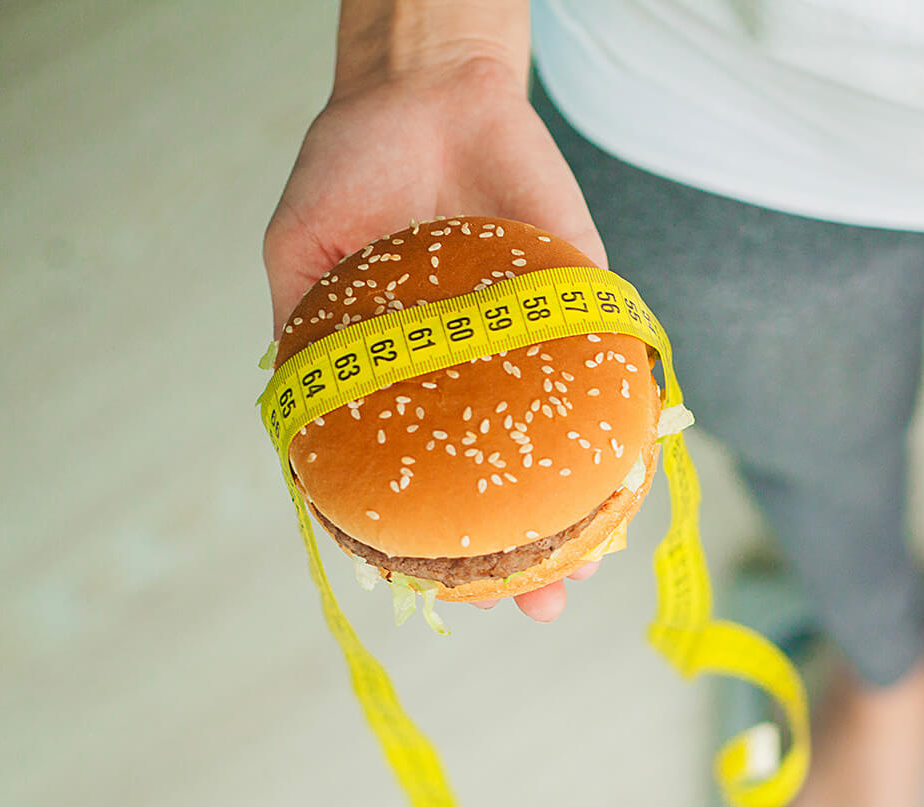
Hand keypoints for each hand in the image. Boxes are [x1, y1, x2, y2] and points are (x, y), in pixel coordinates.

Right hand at [263, 54, 605, 622]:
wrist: (423, 87)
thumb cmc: (355, 172)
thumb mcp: (304, 262)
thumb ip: (304, 343)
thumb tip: (292, 432)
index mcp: (421, 378)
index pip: (435, 478)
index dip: (441, 543)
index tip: (444, 595)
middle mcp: (487, 373)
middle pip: (518, 480)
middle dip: (530, 551)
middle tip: (536, 603)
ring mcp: (541, 341)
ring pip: (575, 441)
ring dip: (589, 506)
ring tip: (589, 564)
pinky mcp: (589, 296)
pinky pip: (617, 365)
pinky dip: (628, 416)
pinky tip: (632, 467)